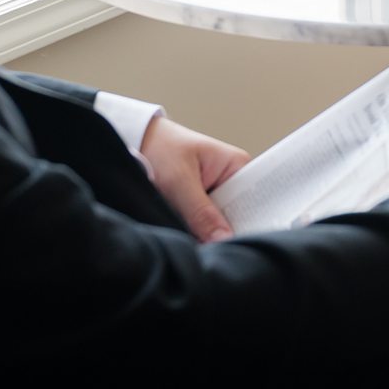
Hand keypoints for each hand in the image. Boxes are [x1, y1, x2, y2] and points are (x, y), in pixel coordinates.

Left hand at [138, 116, 253, 242]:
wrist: (133, 141)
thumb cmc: (159, 148)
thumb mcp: (179, 180)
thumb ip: (201, 212)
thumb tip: (224, 239)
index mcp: (238, 166)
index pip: (255, 201)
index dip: (249, 224)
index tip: (234, 241)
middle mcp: (231, 182)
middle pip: (238, 218)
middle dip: (224, 234)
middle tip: (209, 247)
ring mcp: (216, 196)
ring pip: (220, 226)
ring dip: (208, 236)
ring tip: (196, 243)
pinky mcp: (200, 207)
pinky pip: (205, 228)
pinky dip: (197, 235)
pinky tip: (191, 240)